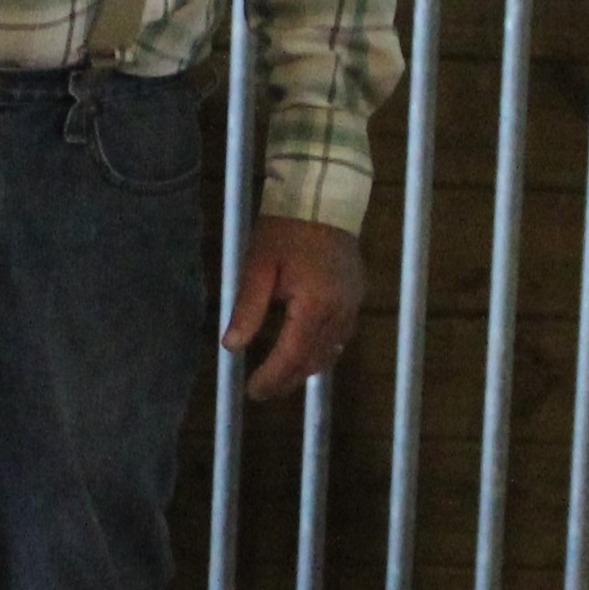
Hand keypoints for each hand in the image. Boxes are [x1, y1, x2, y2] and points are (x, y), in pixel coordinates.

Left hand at [223, 214, 365, 403]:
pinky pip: (342, 335)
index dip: (272, 377)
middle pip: (314, 359)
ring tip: (280, 378)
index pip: (292, 354)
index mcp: (315, 305)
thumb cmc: (285, 229)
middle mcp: (340, 311)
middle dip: (287, 379)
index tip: (252, 391)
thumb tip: (232, 346)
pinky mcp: (356, 295)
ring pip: (331, 350)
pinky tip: (306, 353)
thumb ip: (247, 308)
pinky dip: (322, 350)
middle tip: (262, 392)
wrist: (324, 197)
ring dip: (306, 368)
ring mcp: (352, 304)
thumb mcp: (258, 266)